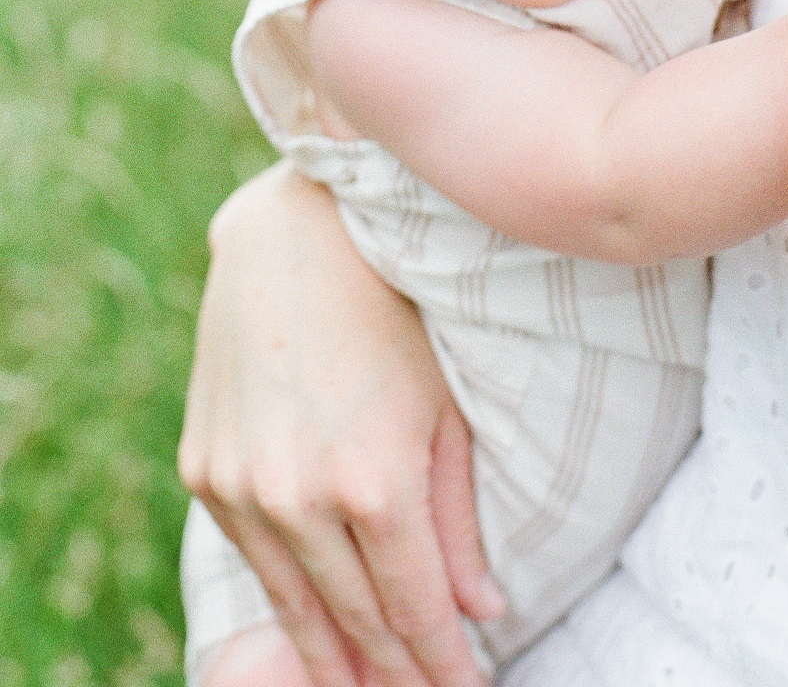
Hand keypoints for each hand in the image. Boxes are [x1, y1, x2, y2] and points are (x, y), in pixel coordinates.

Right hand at [178, 166, 500, 686]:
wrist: (295, 244)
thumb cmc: (397, 316)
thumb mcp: (448, 411)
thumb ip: (461, 518)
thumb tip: (484, 607)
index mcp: (372, 483)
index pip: (414, 607)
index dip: (441, 661)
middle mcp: (296, 498)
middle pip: (352, 619)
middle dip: (390, 670)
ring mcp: (239, 489)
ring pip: (293, 601)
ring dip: (330, 653)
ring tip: (366, 685)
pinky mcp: (203, 472)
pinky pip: (253, 556)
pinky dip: (288, 595)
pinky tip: (315, 622)